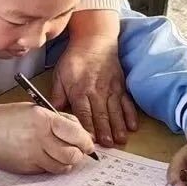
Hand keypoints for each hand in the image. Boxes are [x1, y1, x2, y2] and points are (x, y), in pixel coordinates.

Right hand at [0, 102, 93, 174]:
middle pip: (73, 154)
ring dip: (66, 162)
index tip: (87, 143)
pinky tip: (45, 158)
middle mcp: (42, 138)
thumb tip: (80, 132)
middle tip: (75, 150)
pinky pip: (48, 170)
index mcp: (45, 119)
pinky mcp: (27, 167)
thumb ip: (60, 119)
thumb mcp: (37, 109)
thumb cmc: (8, 117)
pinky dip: (52, 166)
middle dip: (78, 154)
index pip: (77, 134)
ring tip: (60, 154)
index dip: (86, 141)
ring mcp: (34, 155)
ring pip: (63, 166)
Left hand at [51, 10, 137, 146]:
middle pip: (101, 115)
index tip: (88, 142)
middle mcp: (97, 91)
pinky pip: (127, 102)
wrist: (95, 39)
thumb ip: (58, 95)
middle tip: (107, 146)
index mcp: (79, 90)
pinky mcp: (121, 85)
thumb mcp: (60, 75)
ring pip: (115, 111)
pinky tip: (133, 126)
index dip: (86, 129)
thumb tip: (53, 113)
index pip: (83, 114)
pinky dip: (131, 115)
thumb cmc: (75, 58)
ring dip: (118, 127)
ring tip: (120, 140)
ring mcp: (111, 88)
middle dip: (104, 131)